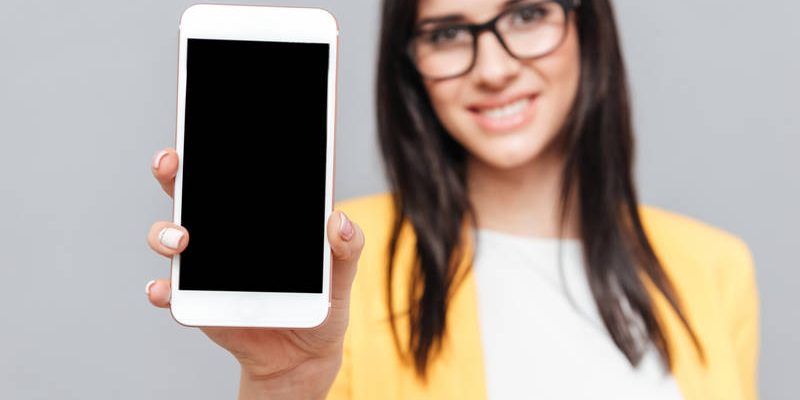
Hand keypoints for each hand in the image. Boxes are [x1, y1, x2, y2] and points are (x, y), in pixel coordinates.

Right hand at [145, 148, 363, 398]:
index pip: (230, 173)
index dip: (214, 147)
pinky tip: (165, 291)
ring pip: (169, 236)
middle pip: (189, 191)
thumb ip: (347, 247)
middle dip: (172, 170)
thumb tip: (339, 221)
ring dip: (164, 232)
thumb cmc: (322, 300)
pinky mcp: (197, 300)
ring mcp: (206, 265)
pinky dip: (162, 291)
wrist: (305, 352)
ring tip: (180, 240)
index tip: (205, 128)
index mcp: (258, 215)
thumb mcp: (341, 273)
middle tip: (171, 162)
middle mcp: (225, 232)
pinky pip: (171, 292)